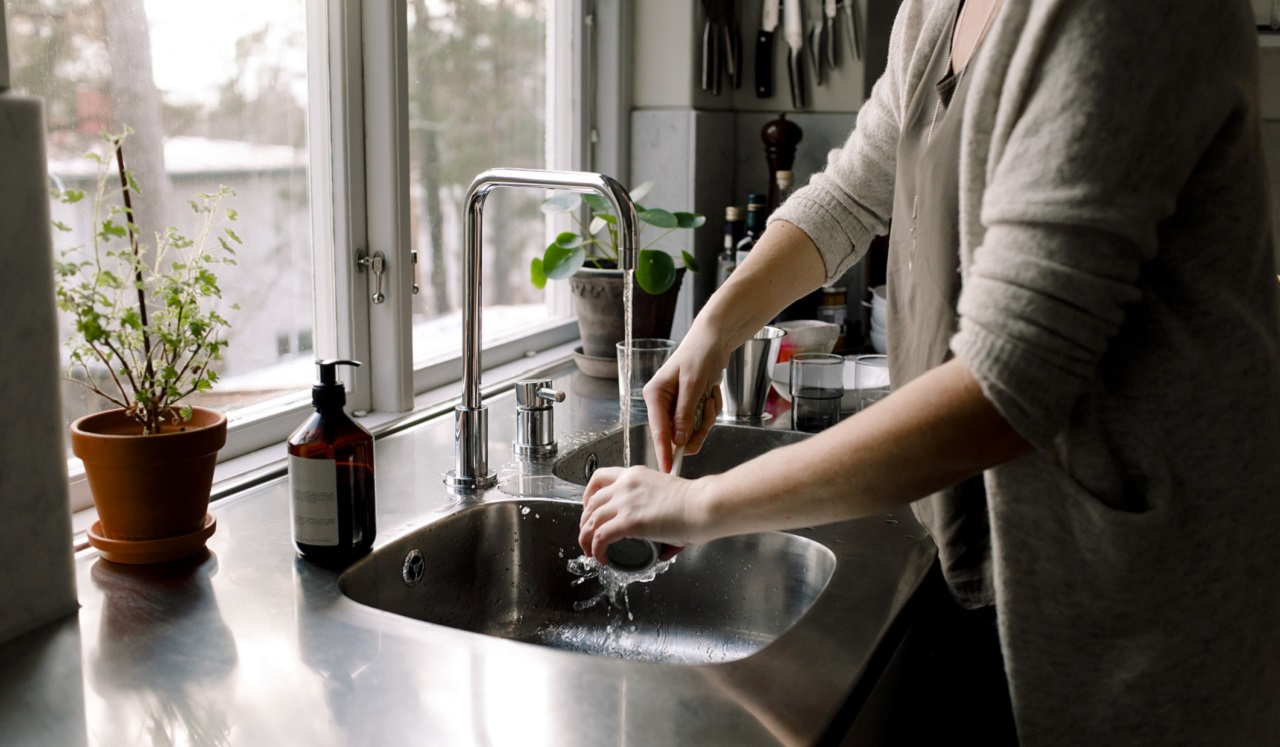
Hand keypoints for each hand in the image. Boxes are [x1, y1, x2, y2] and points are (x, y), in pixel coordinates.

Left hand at [578, 466, 708, 564]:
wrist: (703, 505)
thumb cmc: (696, 503)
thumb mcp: (669, 498)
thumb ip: (659, 516)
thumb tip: (663, 550)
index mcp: (634, 475)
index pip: (599, 478)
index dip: (588, 496)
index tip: (588, 509)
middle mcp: (625, 485)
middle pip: (591, 502)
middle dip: (585, 521)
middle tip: (589, 535)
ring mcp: (625, 502)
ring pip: (591, 521)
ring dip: (586, 538)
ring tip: (591, 551)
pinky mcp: (629, 521)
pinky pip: (600, 537)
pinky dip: (596, 549)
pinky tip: (601, 557)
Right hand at [642, 330, 729, 472]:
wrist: (715, 340)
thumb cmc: (700, 354)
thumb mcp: (693, 383)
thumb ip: (684, 413)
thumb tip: (678, 440)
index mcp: (655, 395)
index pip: (658, 430)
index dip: (664, 451)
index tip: (667, 470)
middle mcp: (662, 403)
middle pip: (678, 435)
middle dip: (697, 426)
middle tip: (708, 407)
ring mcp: (676, 407)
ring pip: (692, 431)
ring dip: (707, 417)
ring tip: (710, 394)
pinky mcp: (690, 407)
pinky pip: (701, 422)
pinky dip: (711, 411)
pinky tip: (712, 392)